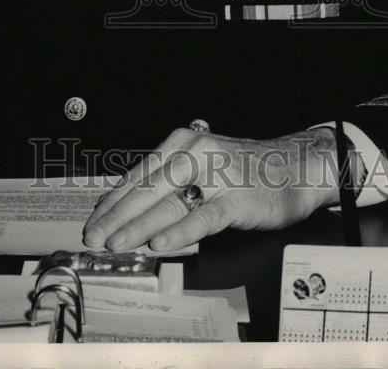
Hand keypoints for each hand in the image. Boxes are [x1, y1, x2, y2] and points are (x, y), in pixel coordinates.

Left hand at [83, 126, 351, 252]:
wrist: (293, 166)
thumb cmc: (244, 168)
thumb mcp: (203, 164)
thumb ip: (171, 182)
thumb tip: (131, 208)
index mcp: (182, 143)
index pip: (139, 174)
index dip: (113, 199)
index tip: (93, 219)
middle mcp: (194, 154)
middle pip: (147, 189)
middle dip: (116, 216)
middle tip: (94, 236)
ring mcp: (215, 177)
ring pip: (168, 204)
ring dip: (137, 226)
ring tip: (116, 243)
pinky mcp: (234, 201)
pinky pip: (201, 217)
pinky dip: (179, 232)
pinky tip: (159, 244)